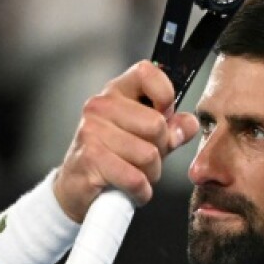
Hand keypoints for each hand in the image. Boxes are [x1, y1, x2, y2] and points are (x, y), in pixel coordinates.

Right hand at [53, 61, 200, 222]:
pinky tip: (133, 189)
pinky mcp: (90, 159)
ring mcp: (92, 131)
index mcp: (117, 91)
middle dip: (161, 149)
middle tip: (147, 158)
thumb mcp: (149, 138)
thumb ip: (173, 128)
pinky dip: (141, 191)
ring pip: (148, 155)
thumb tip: (188, 125)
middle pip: (156, 124)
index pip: (147, 73)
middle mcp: (101, 106)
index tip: (164, 116)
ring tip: (137, 174)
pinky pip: (135, 178)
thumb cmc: (114, 158)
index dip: (165, 96)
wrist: (76, 187)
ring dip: (151, 174)